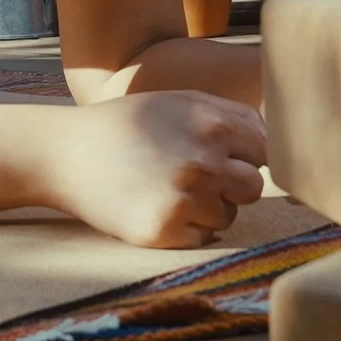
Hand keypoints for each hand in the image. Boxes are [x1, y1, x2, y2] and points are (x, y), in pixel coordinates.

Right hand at [48, 92, 268, 247]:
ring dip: (206, 208)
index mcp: (212, 123)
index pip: (263, 151)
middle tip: (191, 175)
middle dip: (230, 185)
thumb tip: (273, 144)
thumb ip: (228, 116)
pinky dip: (183, 228)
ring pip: (227, 216)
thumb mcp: (178, 102)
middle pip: (252, 188)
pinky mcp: (164, 229)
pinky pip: (201, 238)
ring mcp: (185, 198)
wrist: (67, 152)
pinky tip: (153, 205)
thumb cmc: (127, 124)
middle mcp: (204, 161)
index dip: (240, 155)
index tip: (215, 155)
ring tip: (165, 187)